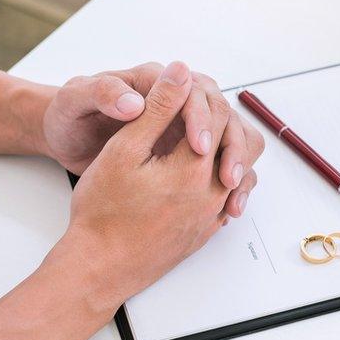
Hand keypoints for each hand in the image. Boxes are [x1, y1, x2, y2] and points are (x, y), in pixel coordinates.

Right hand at [61, 61, 251, 304]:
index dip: (199, 98)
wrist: (98, 268)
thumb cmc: (102, 211)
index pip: (218, 115)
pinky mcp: (207, 232)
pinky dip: (220, 179)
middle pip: (240, 142)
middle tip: (189, 116)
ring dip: (224, 151)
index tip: (179, 94)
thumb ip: (158, 107)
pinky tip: (195, 173)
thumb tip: (182, 72)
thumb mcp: (124, 148)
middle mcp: (214, 193)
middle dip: (218, 122)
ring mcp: (213, 216)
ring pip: (242, 172)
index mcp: (194, 167)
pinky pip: (230, 198)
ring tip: (195, 141)